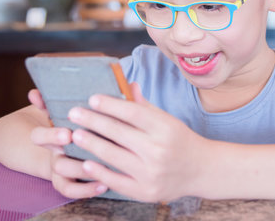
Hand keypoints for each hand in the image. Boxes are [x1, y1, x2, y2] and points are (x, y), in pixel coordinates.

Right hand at [28, 89, 107, 198]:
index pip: (45, 107)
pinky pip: (69, 189)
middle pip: (40, 138)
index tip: (55, 104)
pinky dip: (85, 188)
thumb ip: (115, 101)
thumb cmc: (98, 127)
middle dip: (52, 135)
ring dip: (75, 165)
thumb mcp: (104, 113)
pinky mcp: (68, 182)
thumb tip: (134, 85)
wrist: (77, 153)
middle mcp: (56, 142)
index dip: (44, 106)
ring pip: (58, 166)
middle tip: (68, 135)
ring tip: (90, 163)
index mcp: (61, 120)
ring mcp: (60, 163)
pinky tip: (103, 184)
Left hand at [67, 83, 207, 201]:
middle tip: (73, 114)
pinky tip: (87, 162)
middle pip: (119, 132)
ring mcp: (152, 173)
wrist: (201, 170)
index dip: (110, 105)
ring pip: (114, 156)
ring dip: (91, 144)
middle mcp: (159, 150)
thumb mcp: (167, 120)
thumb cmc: (180, 140)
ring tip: (75, 135)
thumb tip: (127, 83)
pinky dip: (100, 172)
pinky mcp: (146, 191)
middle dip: (93, 121)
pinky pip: (117, 181)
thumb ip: (145, 105)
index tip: (92, 99)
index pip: (133, 112)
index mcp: (165, 128)